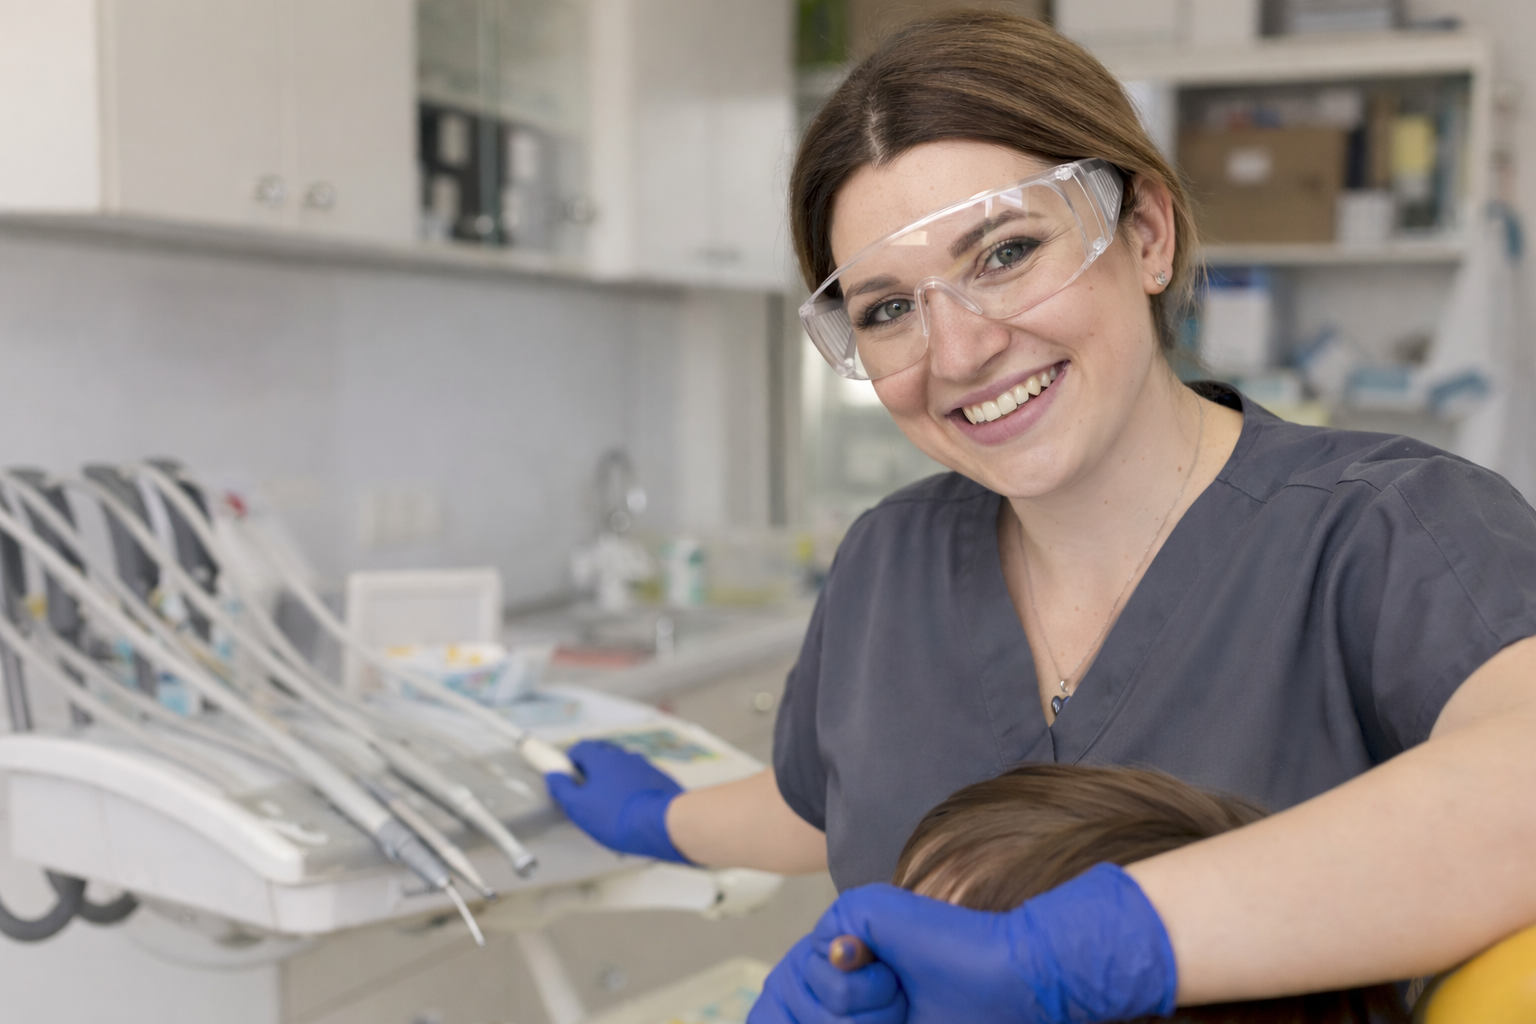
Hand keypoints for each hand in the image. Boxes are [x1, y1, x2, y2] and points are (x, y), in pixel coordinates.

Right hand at [545, 739, 690, 862]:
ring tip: (612, 807)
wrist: (663, 823)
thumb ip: (562, 789)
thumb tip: (554, 775)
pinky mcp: (661, 780)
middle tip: (588, 794)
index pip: (581, 747)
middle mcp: (624, 756)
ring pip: (624, 769)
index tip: (568, 777)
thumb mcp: (579, 807)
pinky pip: (641, 781)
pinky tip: (633, 810)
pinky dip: (634, 790)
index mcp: (602, 758)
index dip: (571, 760)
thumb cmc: (616, 815)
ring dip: (615, 781)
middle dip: (593, 771)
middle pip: (603, 756)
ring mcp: (646, 766)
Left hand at [749, 863, 1176, 1023]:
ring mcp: (842, 933)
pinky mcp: (852, 913)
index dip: (795, 1023)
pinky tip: (895, 978)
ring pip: (802, 994)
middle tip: (896, 1015)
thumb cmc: (964, 1015)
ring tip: (898, 998)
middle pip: (790, 1012)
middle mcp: (836, 958)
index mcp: (846, 987)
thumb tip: (769, 1021)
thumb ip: (840, 1022)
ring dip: (856, 1014)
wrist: (1008, 981)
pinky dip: (859, 990)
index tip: (885, 1014)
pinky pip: (822, 966)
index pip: (781, 1013)